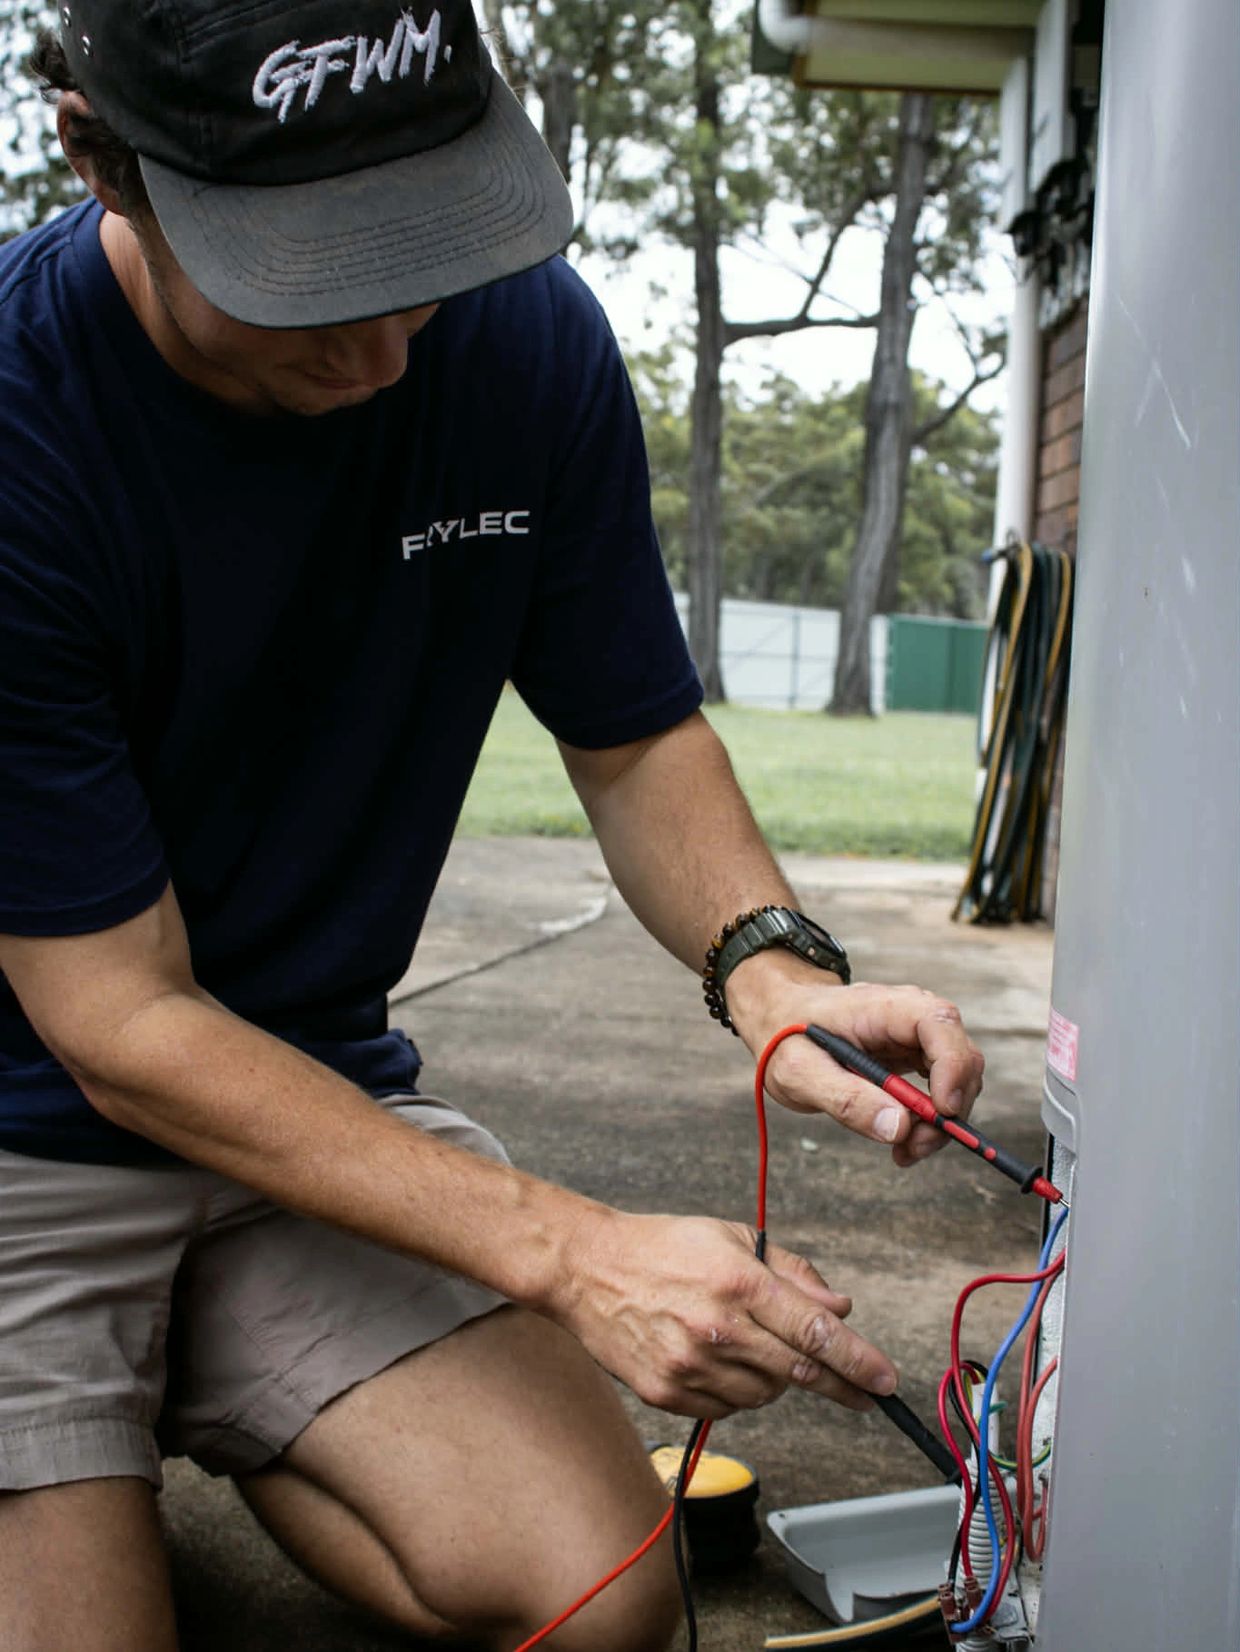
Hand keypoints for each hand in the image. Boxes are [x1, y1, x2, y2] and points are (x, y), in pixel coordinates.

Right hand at [550, 1207, 896, 1419]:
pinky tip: (723, 1360)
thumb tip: (838, 1308)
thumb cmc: (664, 1246)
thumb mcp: (733, 1236)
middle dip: (841, 1384)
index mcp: (738, 1283)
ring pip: (766, 1394)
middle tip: (866, 1392)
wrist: (587, 1269)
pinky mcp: (667, 1393)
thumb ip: (791, 1271)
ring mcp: (690, 1366)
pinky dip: (739, 1390)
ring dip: (780, 1380)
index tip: (886, 1378)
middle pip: (800, 1373)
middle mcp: (717, 1329)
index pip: (815, 1332)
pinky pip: (727, 1408)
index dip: (859, 1360)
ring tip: (757, 1346)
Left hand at [725, 951, 984, 1166]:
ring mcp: (916, 1039)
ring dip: (940, 1124)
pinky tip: (902, 1141)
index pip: (939, 1022)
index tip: (942, 1112)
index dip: (953, 1066)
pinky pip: (940, 1093)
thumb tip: (899, 1128)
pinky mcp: (914, 1060)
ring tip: (902, 1150)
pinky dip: (929, 1123)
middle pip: (962, 1057)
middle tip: (913, 1147)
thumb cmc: (785, 1037)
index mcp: (884, 1006)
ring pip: (958, 1081)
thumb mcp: (800, 1072)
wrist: (779, 1020)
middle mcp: (911, 1017)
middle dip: (949, 1109)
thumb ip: (847, 1099)